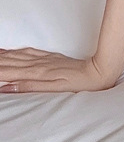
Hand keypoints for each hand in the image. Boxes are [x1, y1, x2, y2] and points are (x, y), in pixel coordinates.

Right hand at [0, 48, 118, 92]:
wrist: (96, 71)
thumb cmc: (75, 83)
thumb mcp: (51, 89)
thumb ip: (28, 87)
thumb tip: (7, 87)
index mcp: (38, 72)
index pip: (10, 71)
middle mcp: (39, 63)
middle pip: (12, 61)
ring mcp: (45, 59)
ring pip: (20, 55)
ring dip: (5, 55)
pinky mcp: (51, 57)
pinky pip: (30, 52)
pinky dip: (18, 52)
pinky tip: (13, 51)